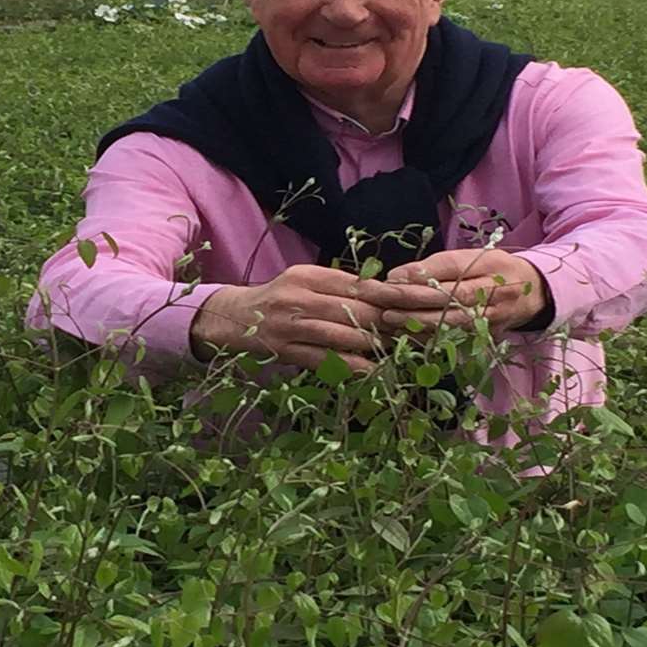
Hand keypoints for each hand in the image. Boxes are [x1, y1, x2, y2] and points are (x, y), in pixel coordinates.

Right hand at [190, 264, 405, 373]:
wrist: (233, 317)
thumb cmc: (278, 298)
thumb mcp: (304, 281)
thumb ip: (338, 286)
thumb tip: (384, 294)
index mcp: (308, 275)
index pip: (357, 284)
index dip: (389, 297)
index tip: (414, 305)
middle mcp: (298, 297)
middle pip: (353, 310)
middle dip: (387, 322)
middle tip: (413, 332)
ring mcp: (290, 325)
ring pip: (341, 335)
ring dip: (373, 344)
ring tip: (397, 350)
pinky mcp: (285, 350)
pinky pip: (325, 359)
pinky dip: (351, 366)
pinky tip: (372, 370)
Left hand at [379, 249, 550, 337]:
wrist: (532, 295)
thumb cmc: (493, 271)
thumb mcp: (472, 257)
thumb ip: (437, 266)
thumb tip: (398, 275)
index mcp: (491, 267)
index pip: (452, 270)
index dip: (421, 275)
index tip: (390, 277)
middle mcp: (493, 295)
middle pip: (448, 298)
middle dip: (410, 299)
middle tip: (380, 298)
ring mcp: (490, 320)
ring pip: (449, 324)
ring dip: (415, 322)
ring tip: (387, 318)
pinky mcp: (484, 339)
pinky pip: (452, 340)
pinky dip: (426, 338)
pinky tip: (403, 335)